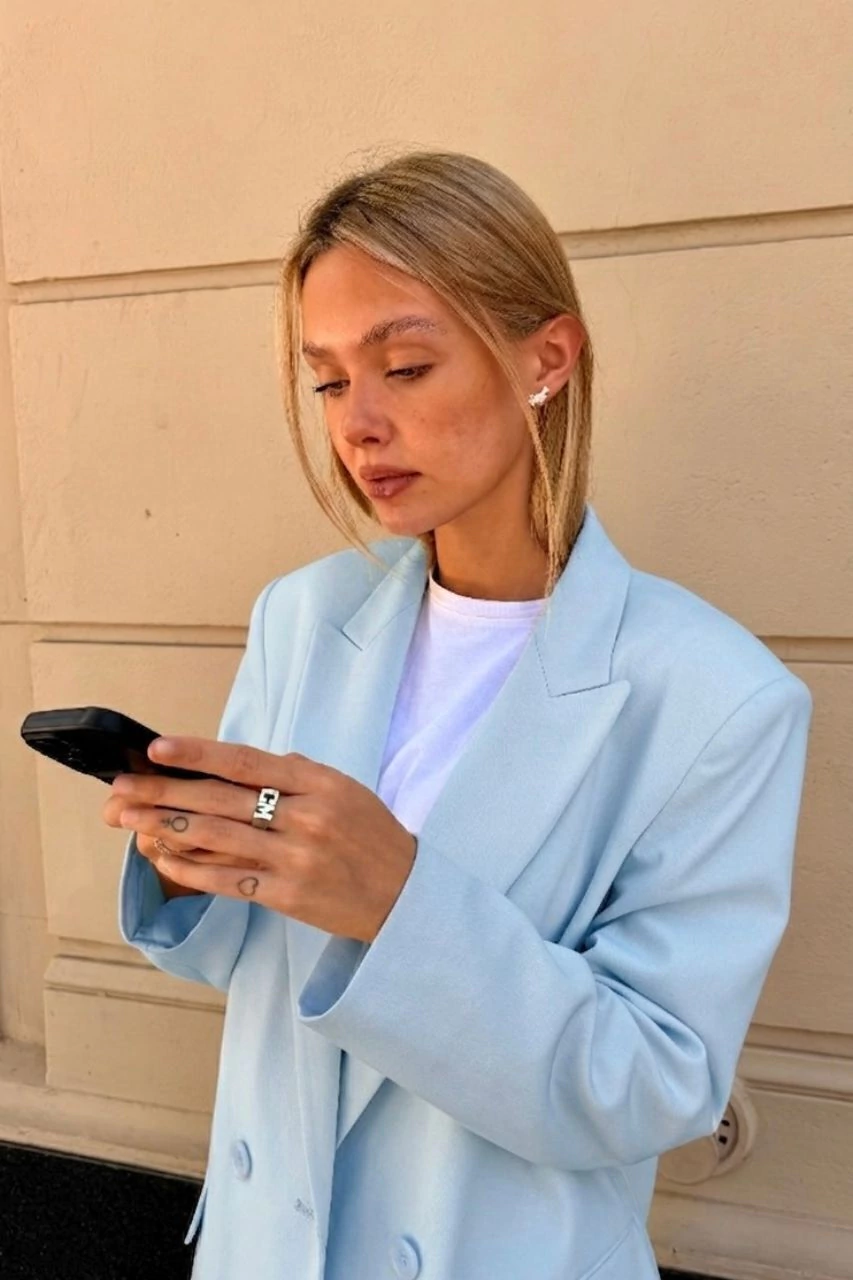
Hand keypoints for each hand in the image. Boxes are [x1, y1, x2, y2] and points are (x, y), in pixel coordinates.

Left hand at [104, 737, 417, 942]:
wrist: (407, 895)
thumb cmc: (372, 836)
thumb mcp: (345, 789)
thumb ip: (296, 772)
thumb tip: (241, 764)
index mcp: (320, 784)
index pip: (247, 762)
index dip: (198, 754)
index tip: (157, 748)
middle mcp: (306, 818)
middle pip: (221, 801)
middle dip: (163, 792)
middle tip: (120, 788)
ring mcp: (295, 859)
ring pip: (217, 840)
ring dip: (165, 828)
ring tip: (129, 819)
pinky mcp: (288, 896)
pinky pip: (227, 881)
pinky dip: (190, 870)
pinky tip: (161, 858)